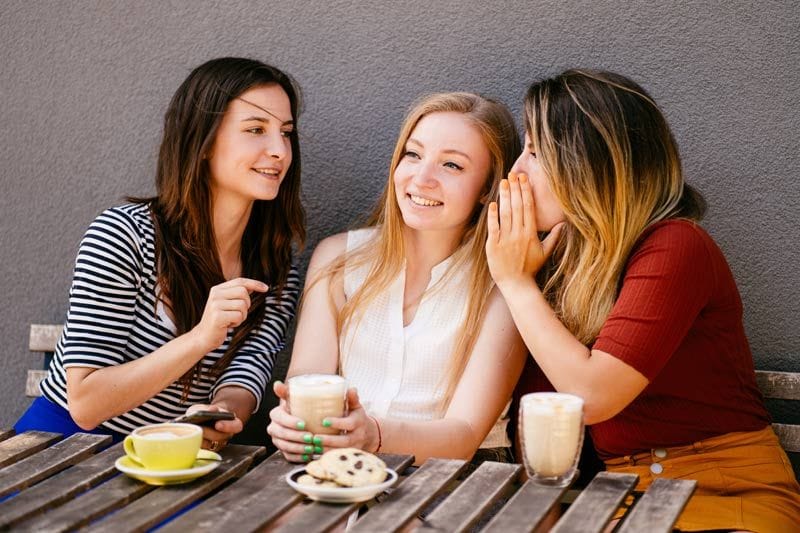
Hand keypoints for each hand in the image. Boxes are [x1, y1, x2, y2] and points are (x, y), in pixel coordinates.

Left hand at [185, 403, 242, 451]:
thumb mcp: (205, 407)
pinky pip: (201, 449)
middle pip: (219, 437)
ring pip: (209, 445)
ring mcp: (216, 444)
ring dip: (200, 438)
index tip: (218, 424)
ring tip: (192, 432)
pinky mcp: (206, 450)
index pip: (236, 426)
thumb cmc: (206, 412)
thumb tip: (211, 410)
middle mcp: (226, 436)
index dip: (228, 426)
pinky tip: (187, 437)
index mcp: (232, 423)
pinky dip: (193, 443)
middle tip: (199, 428)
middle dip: (208, 432)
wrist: (202, 419)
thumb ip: (208, 408)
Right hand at [190, 278, 267, 352]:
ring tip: (231, 320)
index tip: (266, 288)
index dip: (254, 283)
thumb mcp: (227, 303)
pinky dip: (237, 323)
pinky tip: (228, 325)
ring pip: (243, 305)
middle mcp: (215, 294)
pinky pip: (239, 316)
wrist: (203, 337)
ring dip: (242, 315)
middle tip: (239, 313)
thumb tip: (254, 286)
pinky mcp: (218, 316)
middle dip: (247, 304)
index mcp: (217, 289)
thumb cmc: (219, 320)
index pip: (240, 281)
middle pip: (243, 292)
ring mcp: (215, 305)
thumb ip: (237, 294)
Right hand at [267, 381, 320, 462]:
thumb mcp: (294, 398)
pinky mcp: (283, 450)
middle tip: (311, 437)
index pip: (280, 419)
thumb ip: (286, 391)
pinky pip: (288, 456)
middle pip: (282, 434)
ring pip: (285, 446)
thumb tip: (277, 384)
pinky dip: (297, 457)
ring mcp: (278, 441)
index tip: (304, 424)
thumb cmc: (300, 406)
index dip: (291, 422)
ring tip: (312, 448)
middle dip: (297, 437)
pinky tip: (308, 456)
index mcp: (275, 415)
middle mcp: (274, 428)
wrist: (301, 417)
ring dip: (298, 449)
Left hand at [312, 388, 379, 452]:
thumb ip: (352, 399)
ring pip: (340, 452)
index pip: (348, 424)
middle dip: (329, 440)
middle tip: (314, 438)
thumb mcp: (357, 407)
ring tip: (312, 447)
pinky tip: (315, 454)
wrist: (370, 435)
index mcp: (358, 422)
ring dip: (326, 451)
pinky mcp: (349, 456)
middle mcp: (357, 436)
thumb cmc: (358, 418)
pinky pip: (338, 458)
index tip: (324, 421)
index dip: (337, 423)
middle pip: (344, 441)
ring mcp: (354, 448)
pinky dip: (327, 457)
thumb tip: (350, 388)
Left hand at [486, 173, 563, 289]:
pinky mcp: (494, 246)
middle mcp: (519, 234)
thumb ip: (554, 237)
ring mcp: (506, 239)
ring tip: (503, 182)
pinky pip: (494, 227)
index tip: (524, 179)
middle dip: (515, 189)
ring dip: (505, 197)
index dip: (526, 192)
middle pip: (517, 207)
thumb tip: (563, 225)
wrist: (516, 284)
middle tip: (513, 174)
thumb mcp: (545, 253)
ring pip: (506, 214)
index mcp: (531, 234)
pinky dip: (493, 215)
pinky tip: (493, 203)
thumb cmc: (530, 268)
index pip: (528, 208)